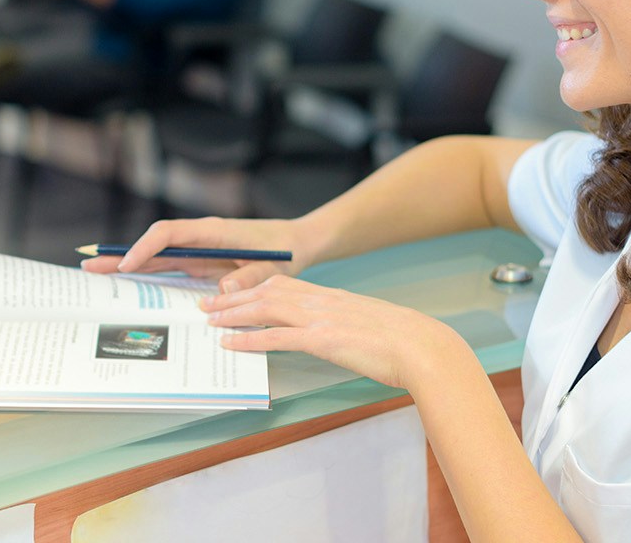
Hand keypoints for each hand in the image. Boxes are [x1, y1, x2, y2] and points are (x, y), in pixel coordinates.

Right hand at [80, 216, 301, 290]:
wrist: (295, 243)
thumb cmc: (283, 252)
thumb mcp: (272, 268)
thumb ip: (249, 280)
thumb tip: (223, 295)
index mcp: (212, 233)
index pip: (169, 234)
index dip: (145, 248)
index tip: (127, 265)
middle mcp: (199, 239)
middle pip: (153, 245)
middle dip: (121, 255)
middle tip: (89, 264)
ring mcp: (197, 250)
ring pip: (155, 257)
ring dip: (127, 265)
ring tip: (96, 274)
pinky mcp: (199, 262)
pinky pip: (168, 267)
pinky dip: (145, 274)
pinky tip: (126, 284)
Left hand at [202, 276, 459, 389]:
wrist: (423, 347)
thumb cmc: (401, 342)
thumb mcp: (366, 324)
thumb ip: (344, 323)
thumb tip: (332, 333)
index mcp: (331, 296)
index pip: (283, 284)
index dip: (253, 287)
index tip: (233, 291)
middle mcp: (321, 301)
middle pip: (266, 292)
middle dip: (233, 297)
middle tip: (207, 302)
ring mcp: (320, 318)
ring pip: (265, 309)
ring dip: (234, 314)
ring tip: (210, 320)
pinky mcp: (323, 339)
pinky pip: (277, 337)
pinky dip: (250, 339)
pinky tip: (231, 343)